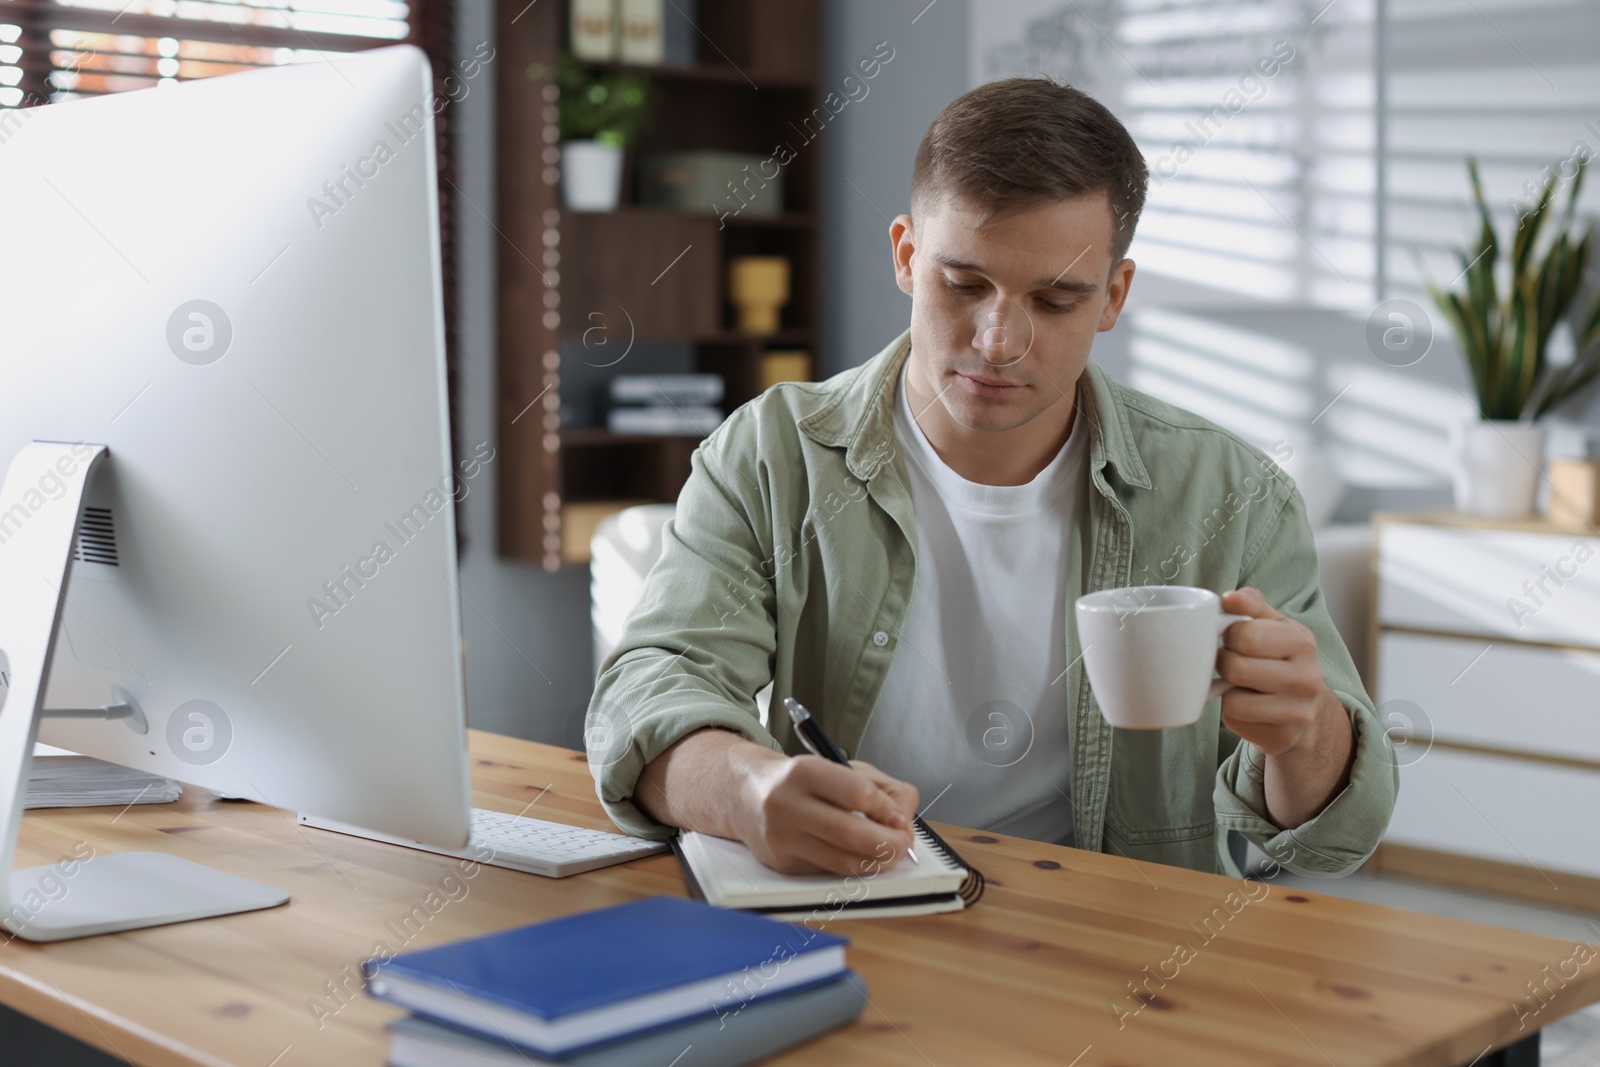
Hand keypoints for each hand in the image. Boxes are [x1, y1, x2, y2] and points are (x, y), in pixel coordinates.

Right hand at [736, 754, 918, 876]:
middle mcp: (787, 805)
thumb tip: (904, 819)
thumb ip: (879, 787)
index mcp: (804, 772)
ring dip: (877, 861)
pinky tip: (860, 855)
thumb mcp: (839, 767)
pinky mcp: (783, 863)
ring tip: (890, 853)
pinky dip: (852, 865)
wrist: (746, 794)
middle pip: (850, 833)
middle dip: (889, 843)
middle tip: (904, 842)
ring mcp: (782, 838)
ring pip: (842, 860)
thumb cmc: (801, 781)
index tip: (900, 817)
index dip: (888, 809)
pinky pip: (829, 871)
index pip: (858, 793)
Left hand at [1217, 587, 1353, 827]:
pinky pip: (1234, 720)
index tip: (1237, 638)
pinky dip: (1233, 713)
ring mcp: (1298, 711)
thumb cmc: (1280, 659)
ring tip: (1244, 686)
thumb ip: (1252, 604)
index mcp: (1302, 641)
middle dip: (1225, 662)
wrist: (1308, 712)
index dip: (1229, 635)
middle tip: (1235, 663)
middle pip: (1234, 666)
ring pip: (1231, 698)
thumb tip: (1230, 597)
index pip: (1243, 633)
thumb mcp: (1273, 625)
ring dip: (1228, 691)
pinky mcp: (1283, 737)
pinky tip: (1250, 707)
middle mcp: (1307, 678)